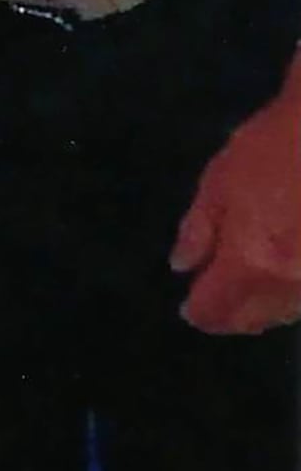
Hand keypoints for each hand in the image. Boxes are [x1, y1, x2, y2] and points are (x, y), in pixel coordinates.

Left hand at [170, 57, 300, 333]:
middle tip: (211, 307)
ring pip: (283, 315)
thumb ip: (198, 230)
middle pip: (253, 320)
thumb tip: (182, 266)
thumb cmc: (266, 150)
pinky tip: (274, 282)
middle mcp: (288, 283)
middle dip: (228, 318)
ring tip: (240, 297)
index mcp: (250, 261)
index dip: (200, 313)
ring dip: (259, 311)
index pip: (217, 307)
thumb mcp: (218, 183)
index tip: (189, 310)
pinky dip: (286, 299)